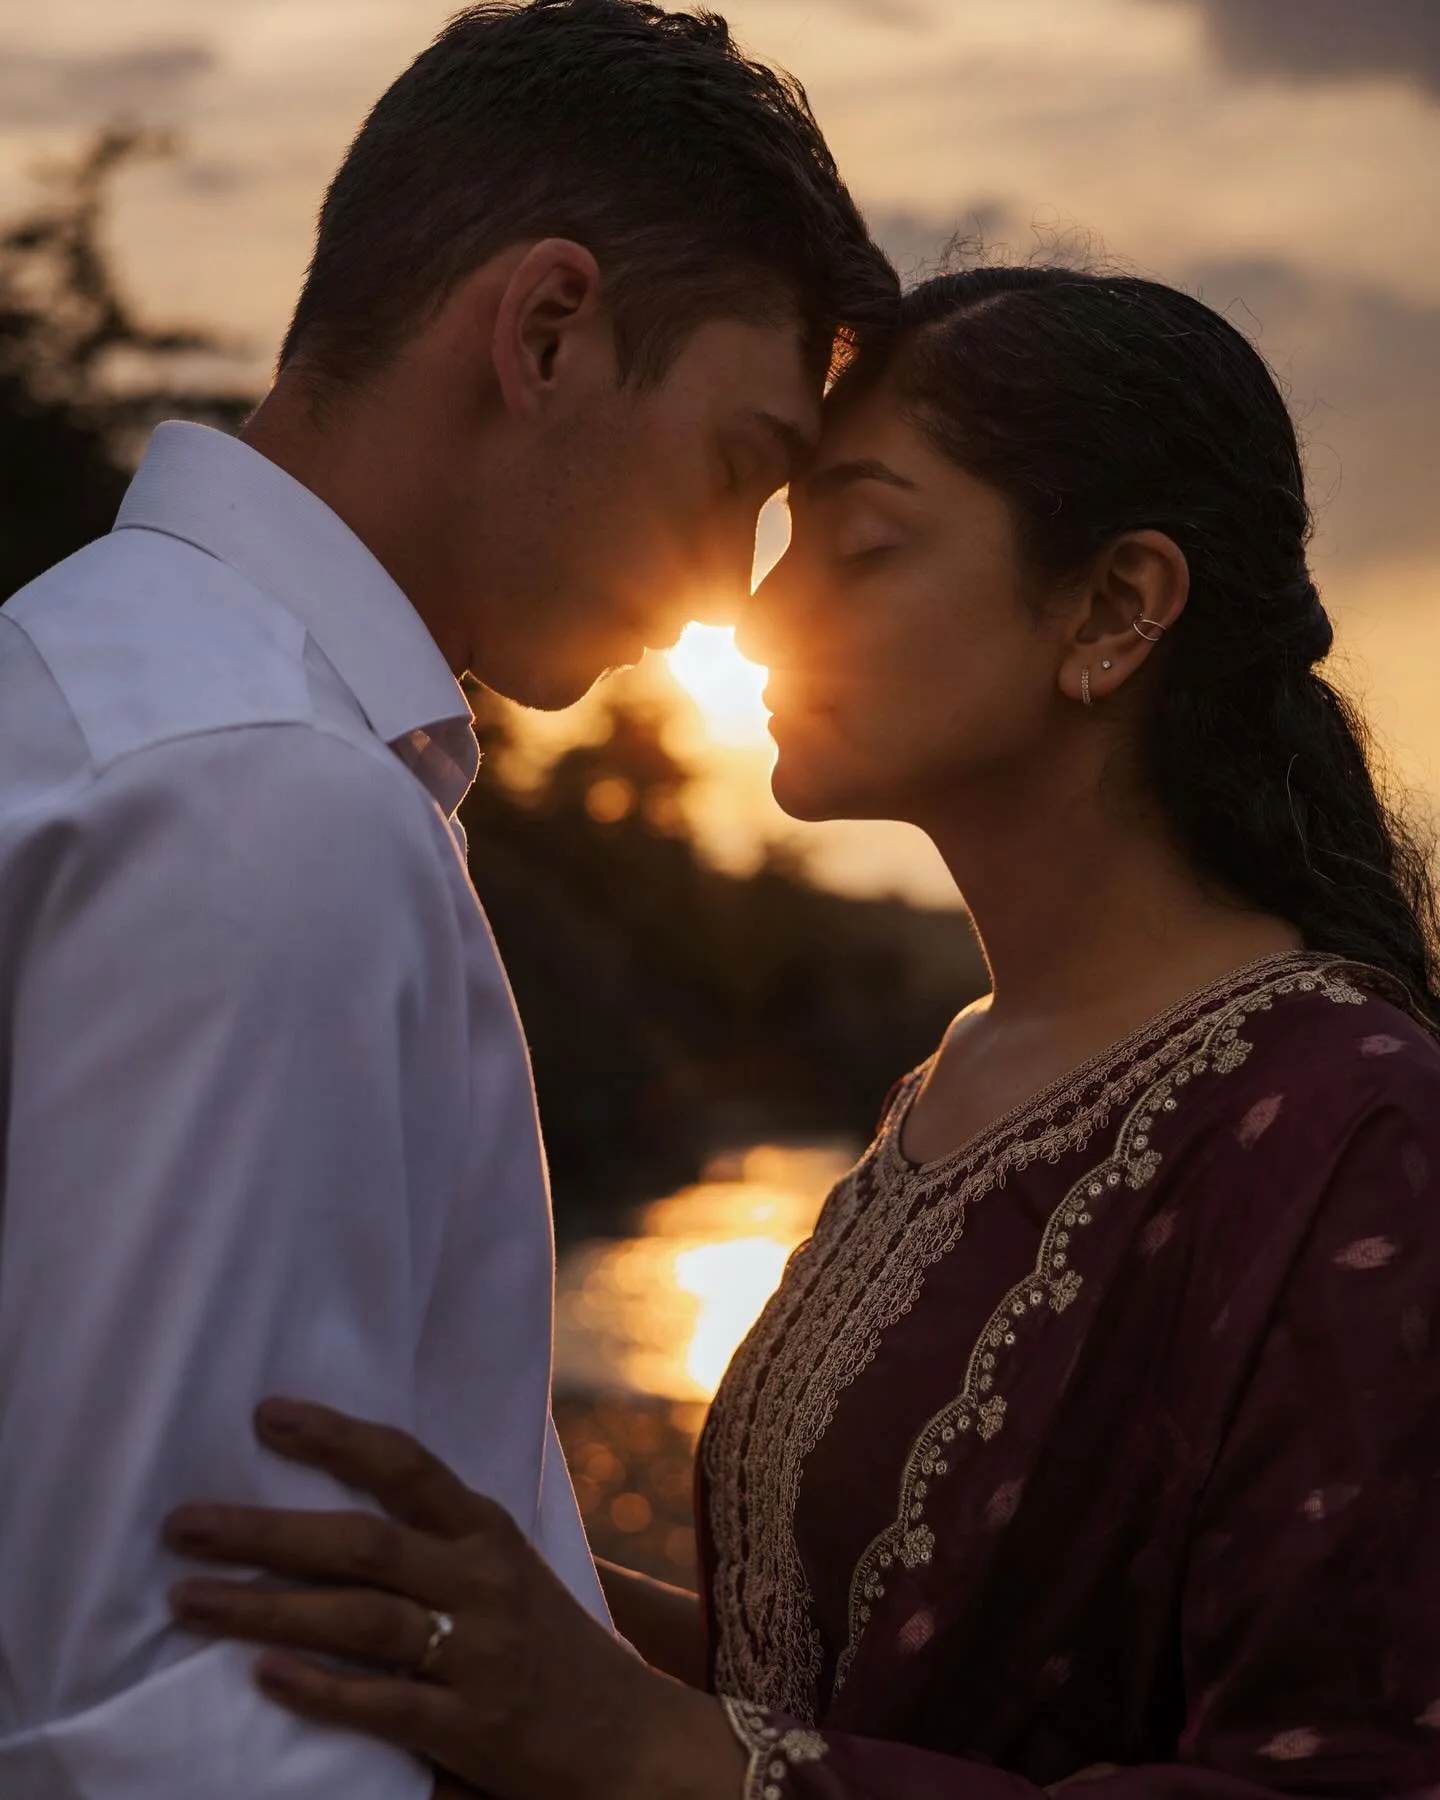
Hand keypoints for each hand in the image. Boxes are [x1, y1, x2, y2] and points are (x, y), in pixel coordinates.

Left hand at [163, 1400, 742, 1799]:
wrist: (633, 1742)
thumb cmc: (553, 1648)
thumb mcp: (509, 1571)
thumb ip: (440, 1540)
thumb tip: (337, 1505)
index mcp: (487, 1532)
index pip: (406, 1465)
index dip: (336, 1435)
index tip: (267, 1412)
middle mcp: (482, 1580)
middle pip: (361, 1543)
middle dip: (265, 1529)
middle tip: (184, 1524)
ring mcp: (478, 1652)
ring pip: (358, 1619)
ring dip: (265, 1606)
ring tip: (190, 1599)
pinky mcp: (471, 1726)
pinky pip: (382, 1703)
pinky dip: (320, 1688)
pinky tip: (263, 1676)